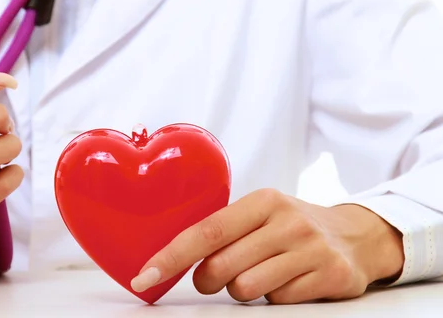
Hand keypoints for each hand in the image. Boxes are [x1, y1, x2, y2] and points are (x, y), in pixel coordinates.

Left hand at [131, 188, 403, 303]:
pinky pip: (278, 301)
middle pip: (221, 267)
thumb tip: (174, 258)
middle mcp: (287, 221)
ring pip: (246, 288)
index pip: (206, 232)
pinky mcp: (330, 275)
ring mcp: (310, 248)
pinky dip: (273, 298)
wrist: (357, 236)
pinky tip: (287, 281)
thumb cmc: (293, 226)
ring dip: (242, 290)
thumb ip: (224, 231)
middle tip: (215, 276)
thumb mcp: (261, 214)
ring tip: (258, 275)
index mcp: (262, 201)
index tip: (145, 277)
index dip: (171, 256)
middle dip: (208, 280)